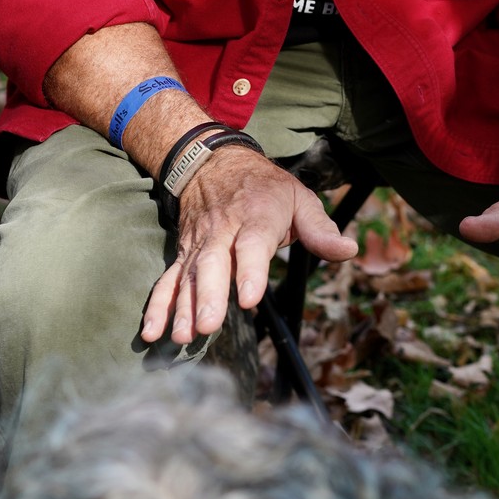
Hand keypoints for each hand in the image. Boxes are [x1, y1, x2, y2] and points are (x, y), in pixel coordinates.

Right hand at [141, 147, 357, 346]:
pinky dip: (157, 305)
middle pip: (213, 263)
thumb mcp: (299, 197)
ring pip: (187, 275)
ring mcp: (199, 244)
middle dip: (208, 295)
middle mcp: (223, 231)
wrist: (215, 161)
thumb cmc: (265, 187)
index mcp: (256, 216)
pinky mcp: (184, 254)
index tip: (248, 299)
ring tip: (181, 337)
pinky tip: (151, 332)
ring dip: (181, 307)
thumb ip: (320, 229)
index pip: (252, 244)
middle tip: (208, 326)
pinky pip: (168, 280)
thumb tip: (348, 251)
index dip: (250, 271)